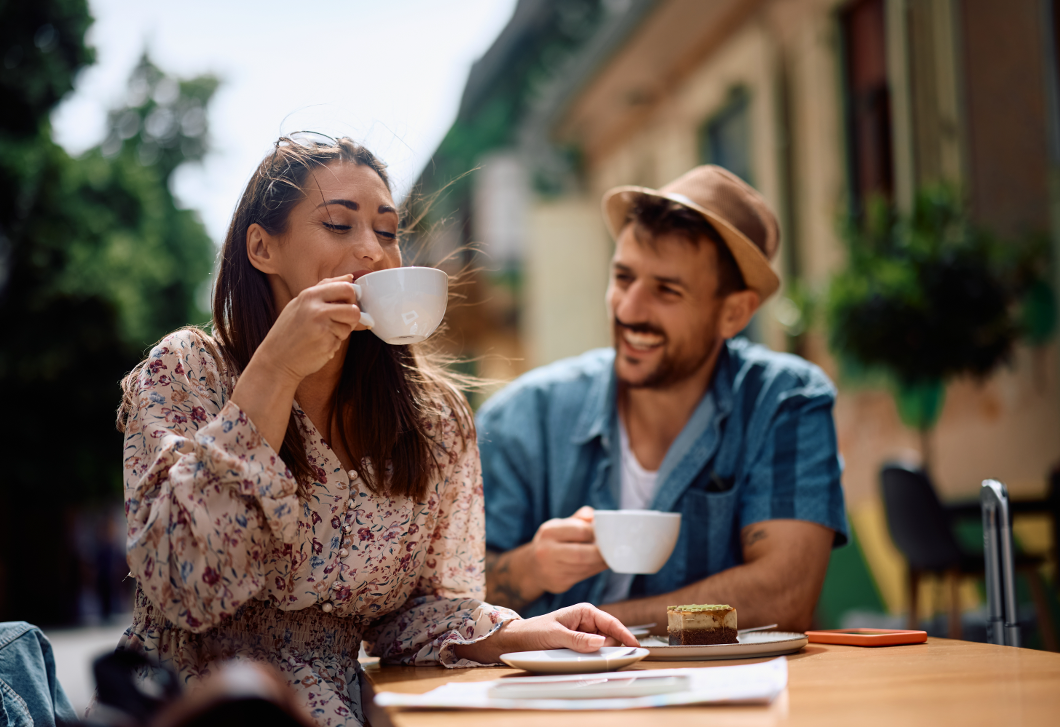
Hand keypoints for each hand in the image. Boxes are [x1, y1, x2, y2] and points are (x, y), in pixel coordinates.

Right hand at [254, 274, 366, 384]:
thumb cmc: (289, 331)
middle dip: (352, 316)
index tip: (346, 304)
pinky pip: (342, 340)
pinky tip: (319, 344)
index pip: (346, 287)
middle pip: (354, 308)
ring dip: (342, 331)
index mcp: (310, 295)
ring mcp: (322, 327)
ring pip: (350, 326)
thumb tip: (350, 277)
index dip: (351, 297)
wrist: (276, 360)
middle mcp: (316, 309)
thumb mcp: (301, 303)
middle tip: (340, 321)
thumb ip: (325, 288)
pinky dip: (334, 343)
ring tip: (324, 334)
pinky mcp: (326, 343)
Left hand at [453, 603, 638, 663]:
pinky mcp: (581, 646)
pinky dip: (598, 659)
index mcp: (584, 612)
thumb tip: (599, 642)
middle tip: (619, 658)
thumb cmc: (535, 632)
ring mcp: (585, 634)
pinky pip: (595, 653)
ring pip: (604, 646)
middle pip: (611, 636)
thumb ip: (577, 639)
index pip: (611, 622)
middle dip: (616, 646)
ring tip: (606, 660)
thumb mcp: (555, 635)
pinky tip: (596, 663)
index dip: (625, 634)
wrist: (519, 640)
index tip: (636, 646)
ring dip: (607, 654)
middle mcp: (588, 622)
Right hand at [529, 506, 608, 593]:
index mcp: (549, 532)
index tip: (607, 533)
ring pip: (584, 567)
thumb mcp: (560, 526)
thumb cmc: (552, 543)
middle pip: (581, 554)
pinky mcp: (558, 583)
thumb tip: (594, 515)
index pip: (580, 531)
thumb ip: (578, 519)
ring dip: (601, 563)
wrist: (533, 568)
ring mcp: (551, 569)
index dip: (596, 533)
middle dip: (601, 552)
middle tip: (614, 549)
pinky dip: (595, 570)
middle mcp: (546, 551)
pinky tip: (601, 565)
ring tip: (611, 557)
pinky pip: (583, 576)